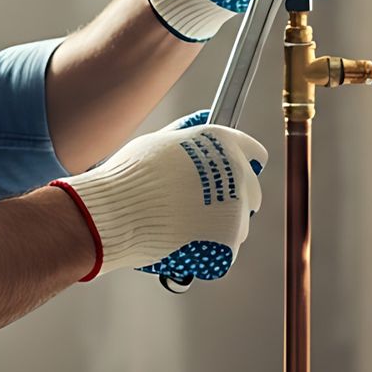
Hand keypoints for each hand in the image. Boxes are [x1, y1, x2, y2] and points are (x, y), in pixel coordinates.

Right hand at [53, 110, 269, 280]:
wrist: (116, 211)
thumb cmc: (130, 176)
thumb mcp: (159, 141)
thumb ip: (186, 132)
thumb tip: (200, 117)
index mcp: (224, 143)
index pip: (255, 155)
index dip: (243, 166)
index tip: (232, 178)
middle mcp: (237, 171)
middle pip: (251, 192)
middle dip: (231, 202)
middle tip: (199, 210)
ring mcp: (237, 206)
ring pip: (239, 224)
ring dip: (219, 228)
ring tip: (184, 229)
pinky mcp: (230, 238)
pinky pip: (227, 250)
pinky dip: (210, 253)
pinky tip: (186, 245)